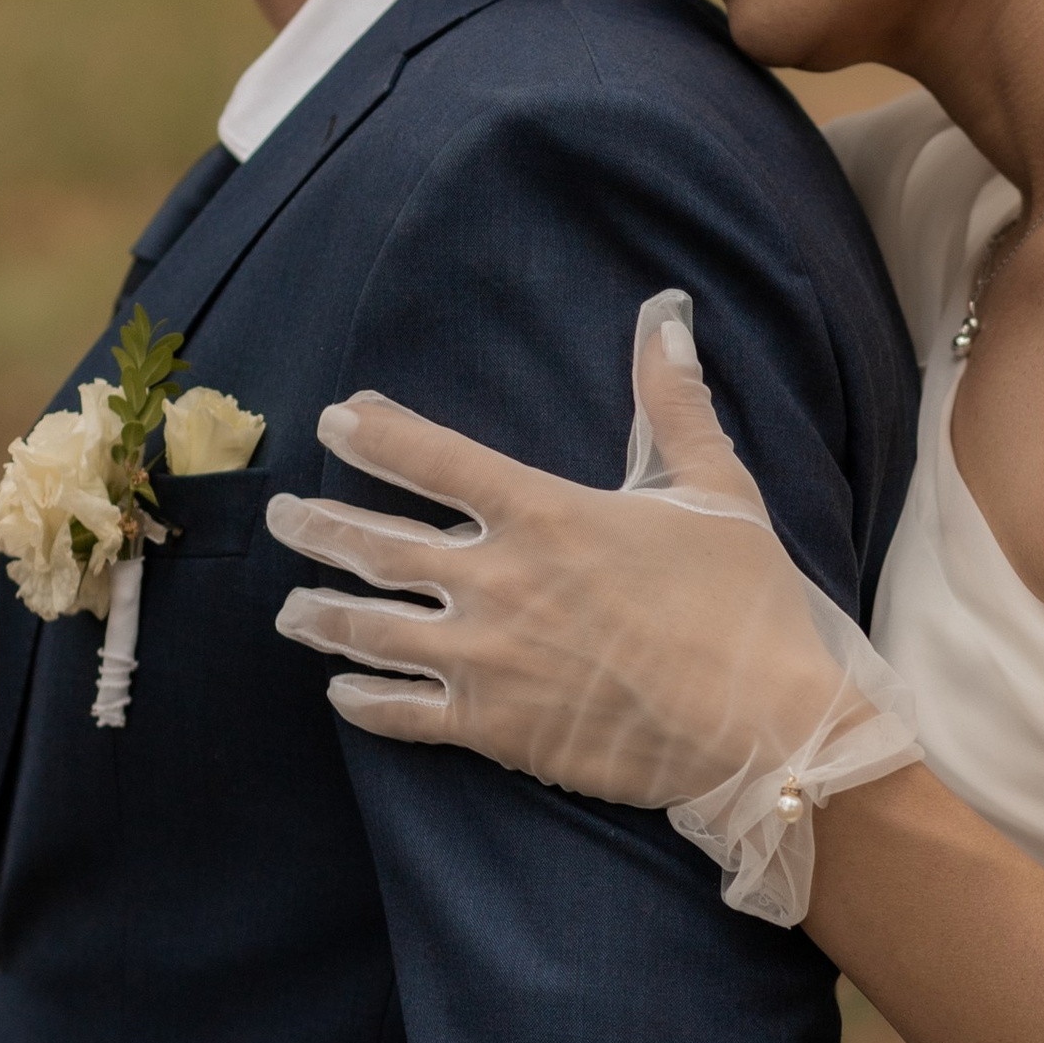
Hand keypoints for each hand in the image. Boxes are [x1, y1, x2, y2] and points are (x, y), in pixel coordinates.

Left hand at [269, 288, 918, 922]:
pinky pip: (403, 713)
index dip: (376, 434)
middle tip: (280, 516)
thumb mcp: (715, 490)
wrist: (763, 723)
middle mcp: (499, 579)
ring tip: (289, 609)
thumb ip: (673, 404)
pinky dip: (363, 702)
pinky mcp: (495, 727)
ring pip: (371, 629)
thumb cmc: (745, 604)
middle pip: (377, 542)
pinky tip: (342, 694)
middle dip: (317, 525)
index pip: (433, 458)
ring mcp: (487, 657)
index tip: (337, 419)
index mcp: (544, 513)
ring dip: (321, 615)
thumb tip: (666, 315)